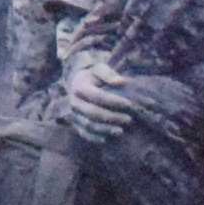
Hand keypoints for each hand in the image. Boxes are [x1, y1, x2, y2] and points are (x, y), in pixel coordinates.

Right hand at [55, 68, 188, 147]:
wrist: (76, 83)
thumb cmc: (95, 75)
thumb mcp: (100, 67)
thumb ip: (110, 73)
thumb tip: (122, 82)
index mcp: (79, 85)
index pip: (97, 96)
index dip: (114, 101)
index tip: (131, 105)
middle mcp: (73, 101)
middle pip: (92, 113)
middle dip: (112, 117)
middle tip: (130, 120)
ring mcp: (73, 115)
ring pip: (89, 125)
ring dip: (106, 128)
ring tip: (123, 129)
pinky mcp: (76, 125)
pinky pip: (86, 134)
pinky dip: (98, 137)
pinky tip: (112, 136)